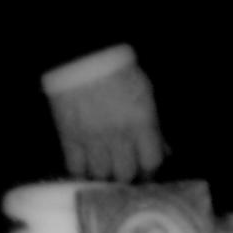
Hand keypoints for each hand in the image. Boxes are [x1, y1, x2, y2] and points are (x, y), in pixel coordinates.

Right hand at [50, 62, 165, 181]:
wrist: (81, 55)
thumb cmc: (119, 70)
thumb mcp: (145, 92)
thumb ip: (154, 125)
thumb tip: (164, 150)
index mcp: (141, 123)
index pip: (151, 162)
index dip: (151, 172)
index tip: (147, 173)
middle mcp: (118, 136)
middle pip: (125, 174)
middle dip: (128, 177)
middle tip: (125, 174)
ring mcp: (92, 139)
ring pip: (100, 175)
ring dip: (104, 176)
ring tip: (105, 172)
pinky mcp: (69, 138)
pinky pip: (75, 168)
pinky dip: (81, 172)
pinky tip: (85, 169)